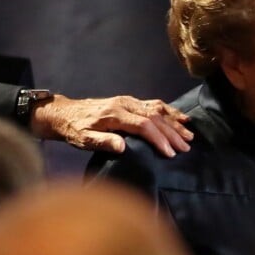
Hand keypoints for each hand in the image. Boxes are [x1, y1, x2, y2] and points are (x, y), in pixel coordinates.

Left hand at [28, 94, 192, 156]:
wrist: (65, 113)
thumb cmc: (74, 129)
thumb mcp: (84, 139)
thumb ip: (104, 142)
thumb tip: (124, 147)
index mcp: (115, 114)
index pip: (143, 125)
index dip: (158, 139)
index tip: (170, 152)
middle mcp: (125, 104)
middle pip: (155, 117)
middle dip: (172, 133)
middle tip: (185, 147)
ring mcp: (129, 101)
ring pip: (158, 109)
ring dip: (174, 122)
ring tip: (189, 134)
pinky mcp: (131, 101)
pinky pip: (154, 104)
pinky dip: (170, 111)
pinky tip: (181, 118)